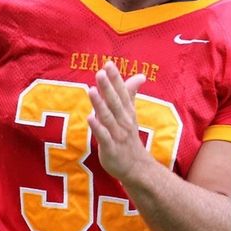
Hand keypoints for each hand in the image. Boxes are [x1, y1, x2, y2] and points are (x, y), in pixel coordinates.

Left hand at [88, 62, 152, 182]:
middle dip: (108, 88)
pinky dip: (98, 127)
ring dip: (100, 104)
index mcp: (127, 112)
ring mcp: (118, 135)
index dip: (115, 78)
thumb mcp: (131, 114)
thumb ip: (131, 94)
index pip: (122, 92)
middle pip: (115, 102)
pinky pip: (104, 137)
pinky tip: (90, 117)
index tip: (109, 64)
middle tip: (100, 73)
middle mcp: (124, 121)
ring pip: (108, 117)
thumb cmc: (129, 137)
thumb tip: (140, 75)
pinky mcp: (111, 148)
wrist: (136, 167)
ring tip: (91, 90)